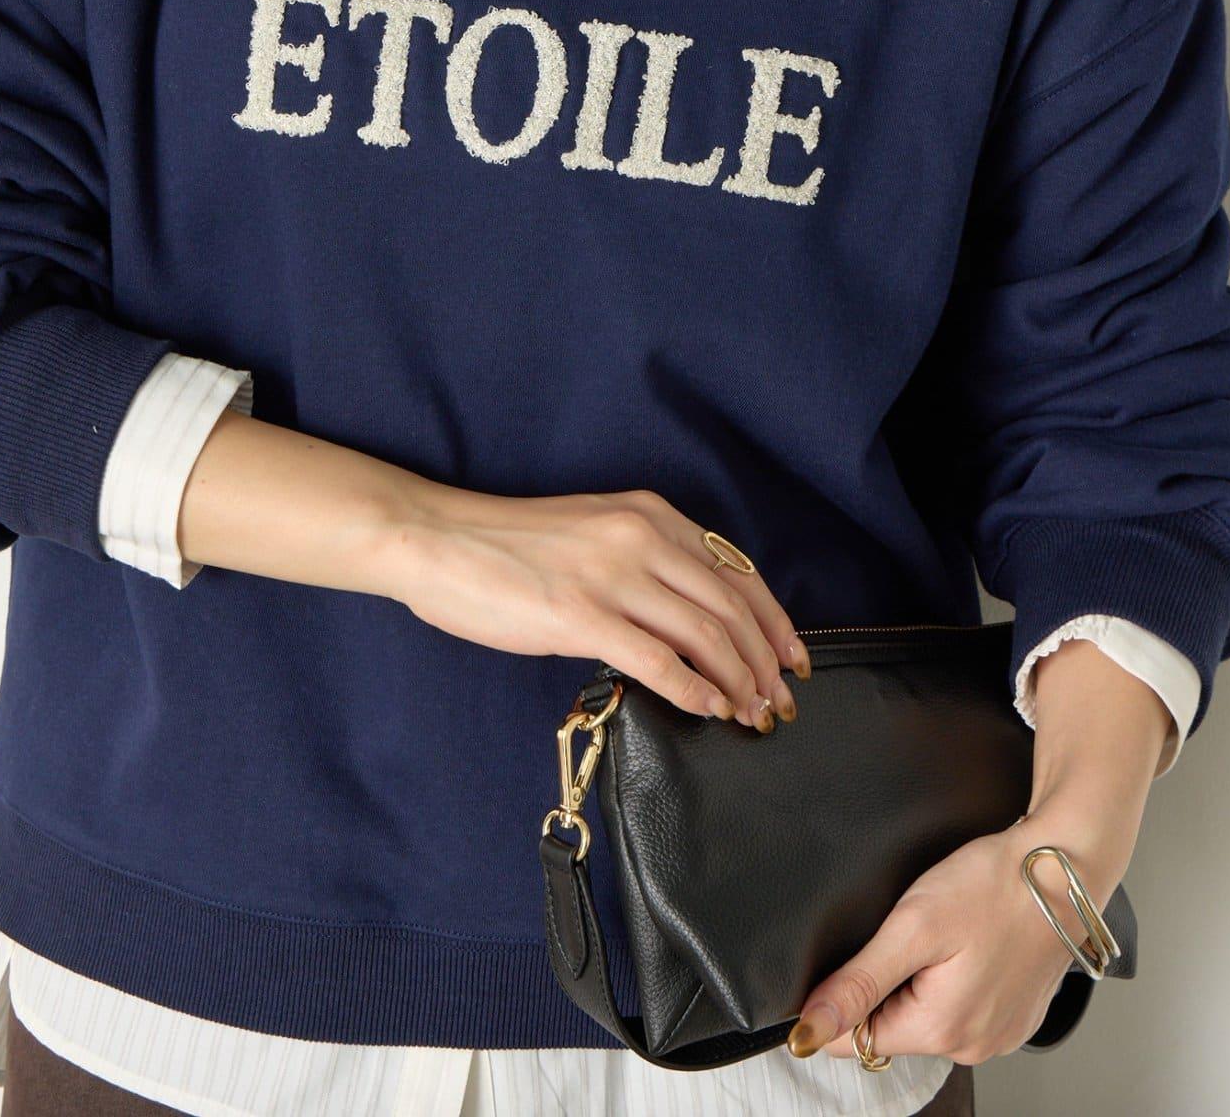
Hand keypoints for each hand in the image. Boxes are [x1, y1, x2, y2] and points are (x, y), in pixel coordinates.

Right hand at [177, 411, 807, 728]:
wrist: (435, 538)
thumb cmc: (506, 545)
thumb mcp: (591, 534)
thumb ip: (642, 564)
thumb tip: (688, 623)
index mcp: (648, 514)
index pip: (737, 570)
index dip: (775, 620)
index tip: (794, 659)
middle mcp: (640, 537)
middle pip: (732, 605)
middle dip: (767, 661)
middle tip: (782, 703)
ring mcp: (610, 575)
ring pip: (706, 634)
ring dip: (740, 681)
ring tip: (753, 715)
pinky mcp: (578, 614)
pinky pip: (658, 660)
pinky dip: (695, 690)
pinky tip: (709, 710)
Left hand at [786, 813, 1125, 1065]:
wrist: (1060, 870)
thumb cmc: (993, 887)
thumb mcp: (912, 927)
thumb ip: (859, 983)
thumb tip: (811, 1030)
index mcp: (943, 1030)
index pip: (856, 1040)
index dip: (841, 999)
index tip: (857, 955)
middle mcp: (974, 1045)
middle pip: (892, 1028)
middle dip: (884, 983)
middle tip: (909, 932)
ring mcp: (998, 1034)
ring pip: (925, 1017)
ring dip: (917, 980)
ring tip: (942, 934)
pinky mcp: (1013, 1017)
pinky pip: (958, 1008)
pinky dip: (949, 980)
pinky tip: (963, 944)